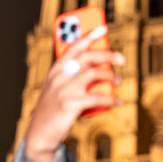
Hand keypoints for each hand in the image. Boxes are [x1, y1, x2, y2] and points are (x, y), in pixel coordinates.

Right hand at [25, 26, 124, 161]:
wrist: (40, 134)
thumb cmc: (53, 109)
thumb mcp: (58, 88)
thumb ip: (73, 77)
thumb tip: (101, 69)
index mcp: (56, 70)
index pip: (73, 46)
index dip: (89, 36)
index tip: (103, 28)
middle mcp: (59, 77)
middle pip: (87, 58)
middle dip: (107, 55)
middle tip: (122, 58)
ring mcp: (64, 90)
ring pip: (94, 74)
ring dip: (111, 77)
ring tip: (118, 81)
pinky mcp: (70, 105)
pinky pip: (97, 97)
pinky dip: (110, 99)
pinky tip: (117, 101)